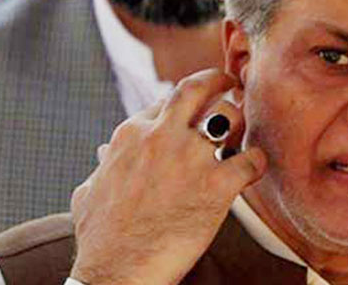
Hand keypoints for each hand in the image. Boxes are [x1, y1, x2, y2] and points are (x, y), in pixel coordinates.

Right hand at [69, 69, 265, 284]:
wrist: (116, 272)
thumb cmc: (102, 237)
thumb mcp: (89, 190)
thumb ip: (104, 166)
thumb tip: (104, 154)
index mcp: (132, 134)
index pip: (167, 99)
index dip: (186, 103)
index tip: (196, 107)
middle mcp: (162, 136)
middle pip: (199, 88)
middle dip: (219, 81)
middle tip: (230, 84)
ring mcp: (190, 158)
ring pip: (230, 116)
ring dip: (240, 124)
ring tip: (242, 135)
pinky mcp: (216, 186)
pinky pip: (251, 159)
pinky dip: (257, 162)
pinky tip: (253, 169)